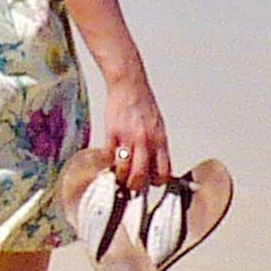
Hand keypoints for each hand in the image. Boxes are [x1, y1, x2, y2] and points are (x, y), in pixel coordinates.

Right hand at [95, 69, 170, 189]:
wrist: (129, 84)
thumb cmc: (144, 104)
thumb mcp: (158, 126)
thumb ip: (157, 146)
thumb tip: (154, 165)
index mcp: (160, 141)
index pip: (163, 172)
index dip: (155, 182)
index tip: (149, 182)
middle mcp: (146, 141)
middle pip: (141, 176)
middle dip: (134, 186)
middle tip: (129, 184)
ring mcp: (128, 137)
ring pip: (124, 170)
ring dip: (119, 176)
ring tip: (117, 174)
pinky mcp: (112, 132)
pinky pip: (108, 155)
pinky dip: (107, 161)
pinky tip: (107, 159)